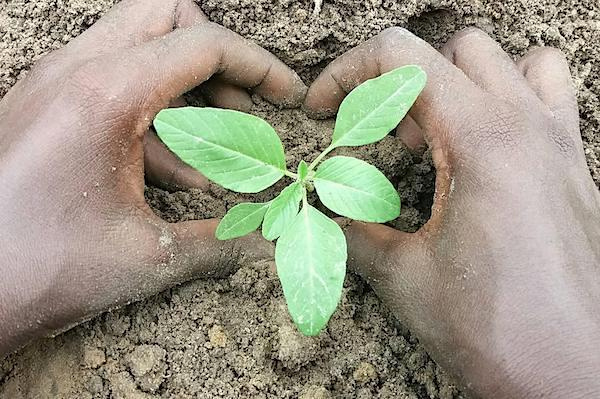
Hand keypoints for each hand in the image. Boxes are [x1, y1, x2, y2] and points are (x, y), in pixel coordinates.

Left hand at [0, 0, 305, 356]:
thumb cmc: (38, 268)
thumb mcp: (145, 258)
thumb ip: (219, 243)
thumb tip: (266, 244)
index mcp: (104, 96)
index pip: (201, 43)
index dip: (257, 65)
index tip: (285, 95)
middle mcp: (74, 71)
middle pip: (163, 15)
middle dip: (214, 55)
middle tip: (240, 105)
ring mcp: (54, 83)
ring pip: (136, 43)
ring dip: (185, 85)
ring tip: (216, 148)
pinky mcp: (46, 104)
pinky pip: (111, 80)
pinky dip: (154, 111)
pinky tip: (175, 172)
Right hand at [305, 27, 599, 397]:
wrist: (577, 377)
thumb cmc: (499, 330)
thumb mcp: (404, 278)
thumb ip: (351, 229)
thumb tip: (318, 208)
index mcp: (483, 139)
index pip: (402, 56)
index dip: (347, 72)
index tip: (323, 108)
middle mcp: (529, 124)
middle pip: (452, 50)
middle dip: (401, 81)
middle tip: (381, 138)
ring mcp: (560, 140)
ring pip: (510, 59)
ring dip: (461, 82)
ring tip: (436, 135)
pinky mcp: (575, 164)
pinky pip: (550, 92)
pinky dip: (510, 96)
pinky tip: (483, 147)